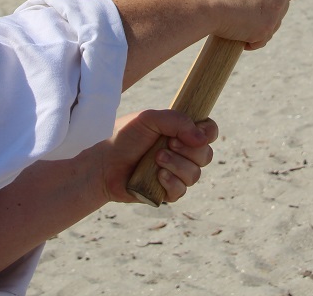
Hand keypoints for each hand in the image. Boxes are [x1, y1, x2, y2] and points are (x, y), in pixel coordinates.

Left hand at [98, 110, 219, 203]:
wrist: (103, 163)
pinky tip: (157, 175)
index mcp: (180, 133)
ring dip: (177, 165)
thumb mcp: (149, 119)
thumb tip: (202, 138)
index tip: (195, 133)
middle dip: (188, 150)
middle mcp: (182, 154)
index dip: (208, 133)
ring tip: (156, 159)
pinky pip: (181, 191)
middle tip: (167, 143)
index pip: (208, 132)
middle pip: (206, 155)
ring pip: (195, 174)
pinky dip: (171, 182)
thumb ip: (176, 120)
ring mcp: (175, 174)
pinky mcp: (166, 192)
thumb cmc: (124, 137)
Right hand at [189, 0, 295, 49]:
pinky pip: (260, 40)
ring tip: (235, 24)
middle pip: (282, 7)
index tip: (266, 3)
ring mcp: (276, 9)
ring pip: (273, 25)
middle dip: (267, 14)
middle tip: (247, 16)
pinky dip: (250, 42)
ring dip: (257, 28)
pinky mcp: (266, 29)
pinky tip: (236, 36)